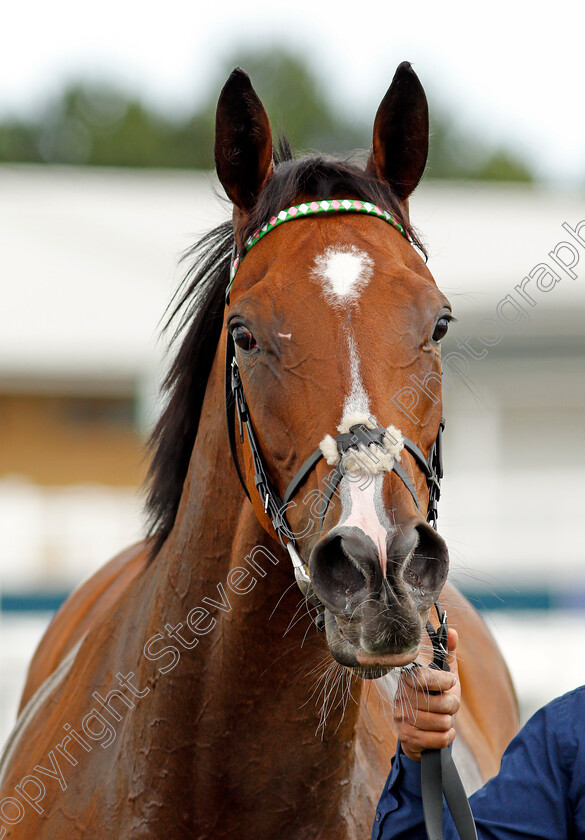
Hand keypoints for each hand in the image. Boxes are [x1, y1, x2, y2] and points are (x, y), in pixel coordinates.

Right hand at [393, 628, 460, 761]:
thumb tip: (451, 630)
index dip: (444, 681)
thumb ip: (447, 653)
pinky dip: (446, 737)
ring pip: (441, 722)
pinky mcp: (406, 738)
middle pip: (439, 703)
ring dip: (449, 722)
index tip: (450, 682)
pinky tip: (441, 732)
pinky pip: (439, 739)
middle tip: (449, 705)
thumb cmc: (435, 698)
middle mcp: (401, 696)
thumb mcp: (443, 675)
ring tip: (443, 718)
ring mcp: (401, 718)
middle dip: (452, 705)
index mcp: (408, 677)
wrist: (422, 730)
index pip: (425, 678)